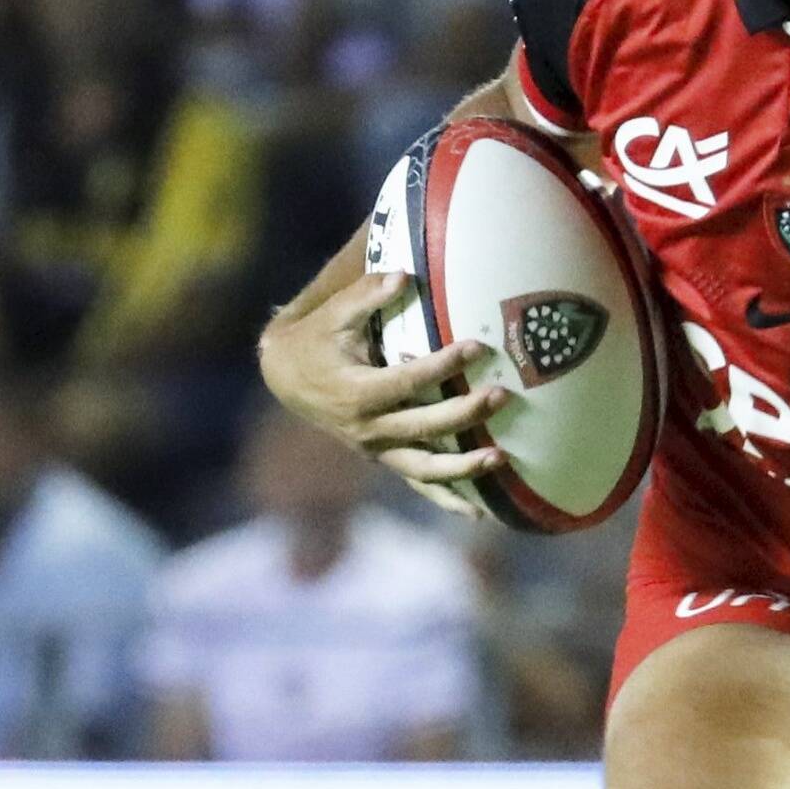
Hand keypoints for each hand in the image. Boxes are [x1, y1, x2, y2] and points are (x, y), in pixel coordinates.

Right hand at [260, 250, 501, 493]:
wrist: (286, 377)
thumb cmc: (317, 338)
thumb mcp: (336, 313)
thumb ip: (368, 295)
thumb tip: (404, 275)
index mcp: (357, 391)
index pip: (408, 380)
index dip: (443, 365)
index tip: (478, 346)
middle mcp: (368, 428)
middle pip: (424, 426)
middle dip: (466, 413)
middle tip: (504, 395)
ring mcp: (376, 449)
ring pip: (424, 467)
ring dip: (464, 467)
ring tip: (501, 458)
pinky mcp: (384, 458)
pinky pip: (418, 485)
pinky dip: (447, 499)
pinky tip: (480, 512)